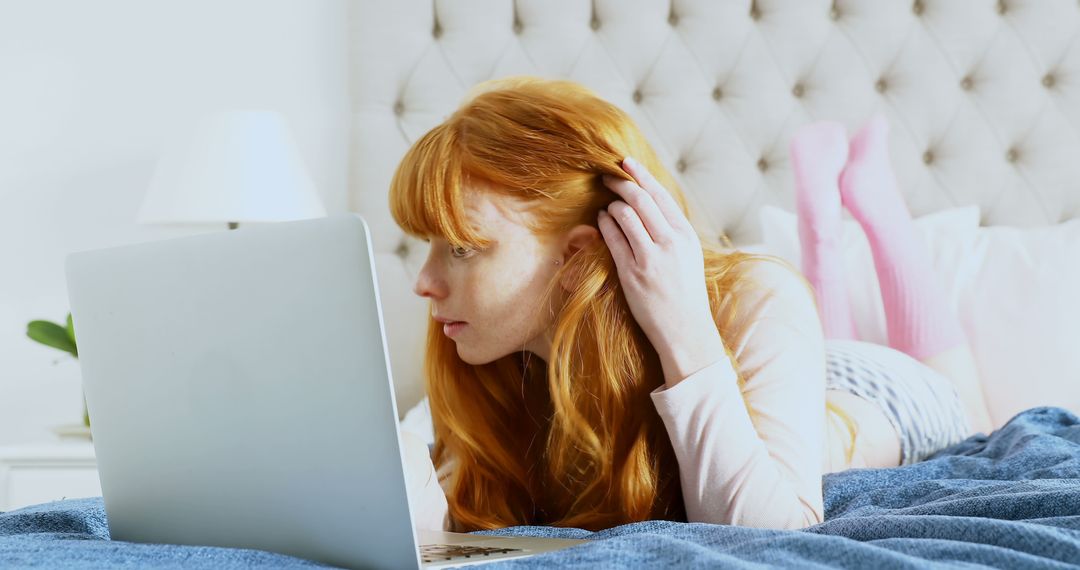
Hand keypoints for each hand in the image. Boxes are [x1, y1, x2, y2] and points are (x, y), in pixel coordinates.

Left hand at [598, 157, 725, 385]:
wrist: (685, 331)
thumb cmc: (684, 294)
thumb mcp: (688, 256)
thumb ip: (672, 231)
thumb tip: (650, 204)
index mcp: (686, 235)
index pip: (661, 194)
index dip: (641, 174)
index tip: (626, 162)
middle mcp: (671, 241)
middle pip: (640, 198)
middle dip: (620, 183)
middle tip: (606, 176)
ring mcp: (651, 257)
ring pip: (625, 214)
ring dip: (611, 205)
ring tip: (607, 205)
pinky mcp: (633, 272)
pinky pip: (613, 238)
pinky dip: (605, 224)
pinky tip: (602, 221)